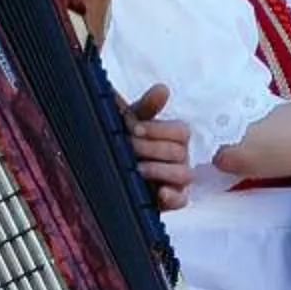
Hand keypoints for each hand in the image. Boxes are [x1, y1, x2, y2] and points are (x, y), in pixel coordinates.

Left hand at [122, 84, 194, 209]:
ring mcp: (176, 180)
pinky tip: (161, 192)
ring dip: (160, 170)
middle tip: (130, 147)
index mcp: (174, 138)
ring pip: (184, 174)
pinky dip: (173, 197)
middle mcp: (180, 158)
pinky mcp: (170, 200)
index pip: (181, 131)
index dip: (158, 129)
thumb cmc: (126, 142)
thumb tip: (162, 89)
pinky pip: (182, 200)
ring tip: (138, 169)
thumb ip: (148, 107)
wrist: (106, 171)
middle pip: (180, 152)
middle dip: (151, 148)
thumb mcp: (132, 122)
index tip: (134, 128)